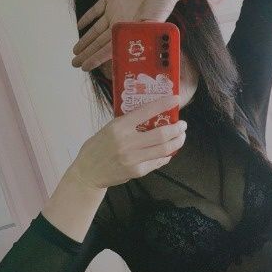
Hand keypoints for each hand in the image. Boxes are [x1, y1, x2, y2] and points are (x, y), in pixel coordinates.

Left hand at [71, 0, 179, 71]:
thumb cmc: (161, 5)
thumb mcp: (152, 25)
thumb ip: (140, 36)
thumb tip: (127, 51)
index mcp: (128, 33)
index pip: (108, 50)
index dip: (95, 59)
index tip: (84, 67)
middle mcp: (119, 24)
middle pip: (99, 42)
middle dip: (87, 53)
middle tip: (75, 63)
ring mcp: (114, 11)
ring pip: (95, 29)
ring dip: (85, 40)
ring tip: (76, 51)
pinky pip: (95, 10)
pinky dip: (87, 17)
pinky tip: (80, 25)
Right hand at [71, 94, 186, 187]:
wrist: (88, 172)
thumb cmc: (98, 147)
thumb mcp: (108, 128)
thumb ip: (128, 123)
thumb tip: (151, 114)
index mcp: (119, 127)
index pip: (146, 111)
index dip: (163, 104)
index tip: (175, 99)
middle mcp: (127, 142)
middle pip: (161, 134)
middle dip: (177, 129)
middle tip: (183, 125)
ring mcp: (133, 159)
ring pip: (164, 150)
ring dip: (177, 142)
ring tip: (181, 137)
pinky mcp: (137, 171)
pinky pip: (158, 162)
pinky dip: (166, 155)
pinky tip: (169, 151)